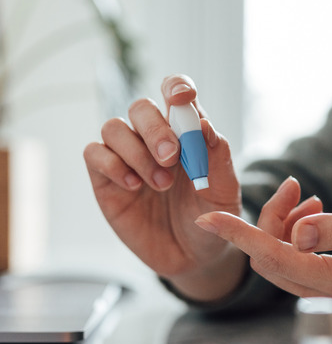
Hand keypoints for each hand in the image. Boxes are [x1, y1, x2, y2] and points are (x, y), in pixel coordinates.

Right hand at [84, 74, 242, 300]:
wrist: (194, 256)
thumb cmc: (211, 215)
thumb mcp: (224, 190)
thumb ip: (218, 156)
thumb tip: (204, 123)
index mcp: (186, 132)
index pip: (175, 93)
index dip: (176, 87)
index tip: (182, 97)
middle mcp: (154, 138)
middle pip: (141, 107)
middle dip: (155, 128)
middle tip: (171, 157)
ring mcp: (127, 157)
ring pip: (114, 128)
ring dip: (137, 152)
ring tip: (160, 183)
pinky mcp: (106, 180)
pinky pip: (94, 154)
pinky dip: (112, 164)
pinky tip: (134, 185)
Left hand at [194, 184, 331, 305]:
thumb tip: (297, 234)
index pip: (277, 259)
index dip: (242, 236)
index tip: (210, 217)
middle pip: (272, 261)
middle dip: (269, 222)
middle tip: (294, 187)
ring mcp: (331, 291)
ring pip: (281, 259)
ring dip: (283, 225)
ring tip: (313, 199)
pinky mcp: (331, 281)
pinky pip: (295, 258)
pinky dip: (294, 231)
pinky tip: (316, 211)